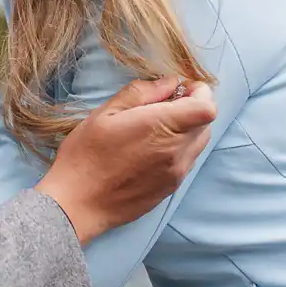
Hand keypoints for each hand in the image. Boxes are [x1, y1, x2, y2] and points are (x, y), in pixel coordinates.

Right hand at [36, 77, 217, 244]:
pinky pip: (187, 161)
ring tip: (156, 129)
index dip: (200, 93)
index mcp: (162, 127)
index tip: (180, 89)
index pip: (207, 108)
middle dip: (192, 109)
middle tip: (164, 106)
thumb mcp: (105, 113)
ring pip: (198, 144)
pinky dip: (179, 149)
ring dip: (187, 130)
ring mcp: (176, 173)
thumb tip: (170, 83)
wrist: (78, 203)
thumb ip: (142, 92)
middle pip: (206, 124)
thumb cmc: (86, 155)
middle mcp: (176, 151)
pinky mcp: (170, 188)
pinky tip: (151, 150)